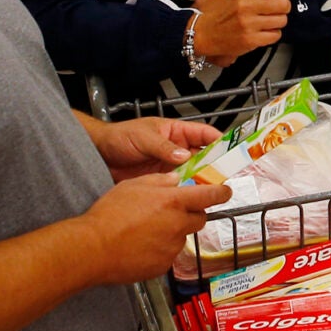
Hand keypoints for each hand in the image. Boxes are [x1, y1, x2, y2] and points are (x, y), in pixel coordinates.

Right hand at [74, 174, 231, 285]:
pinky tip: (142, 245)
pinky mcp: (163, 265)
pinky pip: (169, 254)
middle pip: (199, 218)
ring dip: (173, 232)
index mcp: (174, 202)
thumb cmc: (109, 215)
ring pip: (182, 237)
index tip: (225, 191)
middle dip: (191, 213)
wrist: (94, 248)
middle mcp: (178, 225)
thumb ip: (159, 181)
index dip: (221, 192)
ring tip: (147, 230)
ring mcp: (172, 248)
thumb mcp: (133, 185)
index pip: (210, 196)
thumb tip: (175, 179)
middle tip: (172, 211)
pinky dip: (161, 249)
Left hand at [91, 116, 218, 179]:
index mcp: (175, 132)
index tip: (230, 150)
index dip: (218, 140)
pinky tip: (191, 198)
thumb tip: (185, 155)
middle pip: (202, 156)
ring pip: (193, 173)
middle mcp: (176, 149)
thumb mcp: (143, 138)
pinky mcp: (162, 181)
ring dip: (201, 180)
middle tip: (224, 176)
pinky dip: (186, 191)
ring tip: (210, 190)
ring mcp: (170, 165)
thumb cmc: (120, 137)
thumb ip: (163, 147)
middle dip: (214, 165)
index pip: (203, 133)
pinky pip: (179, 185)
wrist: (99, 155)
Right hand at [191, 0, 294, 64]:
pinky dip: (273, 35)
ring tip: (269, 22)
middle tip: (279, 9)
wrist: (198, 33)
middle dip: (284, 6)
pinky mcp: (250, 40)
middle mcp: (247, 7)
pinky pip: (275, 36)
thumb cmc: (212, 14)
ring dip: (279, 22)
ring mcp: (249, 24)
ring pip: (281, 20)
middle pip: (282, 3)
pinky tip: (265, 33)